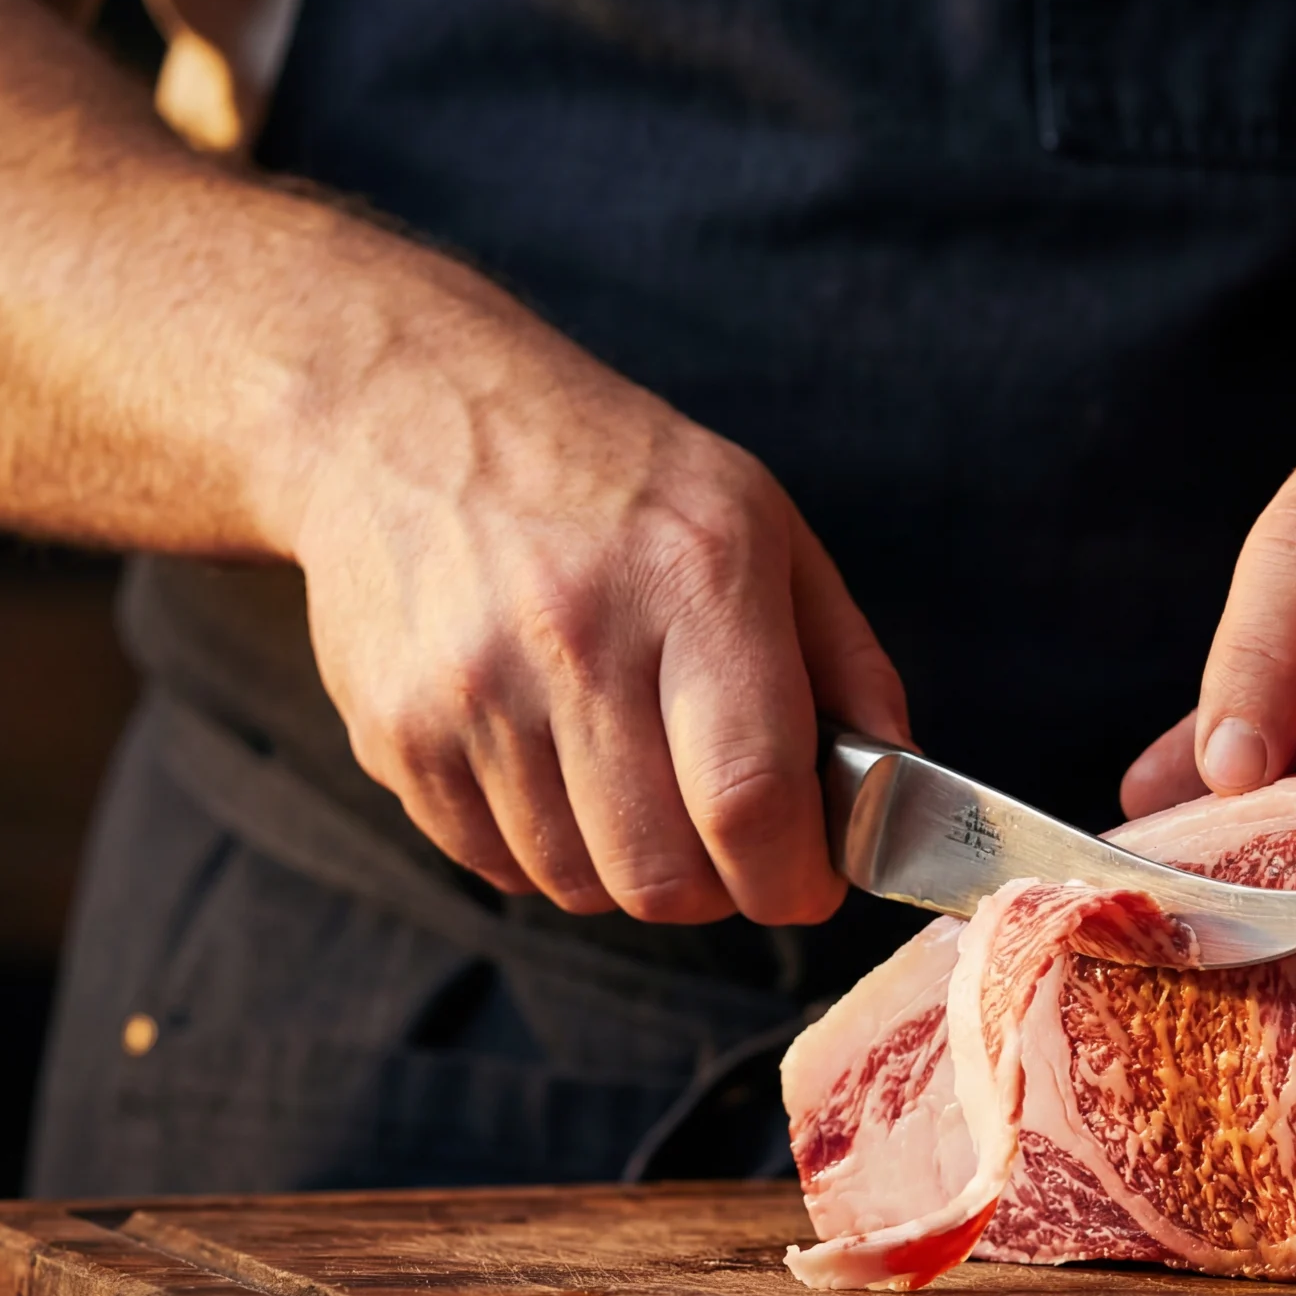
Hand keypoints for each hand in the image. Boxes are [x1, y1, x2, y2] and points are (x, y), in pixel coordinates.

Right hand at [285, 278, 907, 923]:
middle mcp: (576, 637)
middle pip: (664, 874)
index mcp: (693, 577)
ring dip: (626, 868)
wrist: (396, 407)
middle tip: (725, 841)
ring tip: (631, 781)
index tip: (808, 882)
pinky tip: (551, 765)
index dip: (793, 878)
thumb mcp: (759, 521)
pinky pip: (497, 866)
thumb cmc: (605, 473)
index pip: (750, 797)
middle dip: (717, 888)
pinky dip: (543, 850)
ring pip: (581, 886)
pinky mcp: (396, 732)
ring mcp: (471, 691)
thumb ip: (845, 659)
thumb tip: (898, 783)